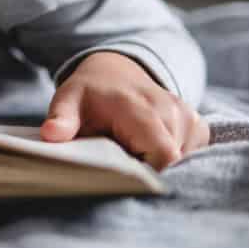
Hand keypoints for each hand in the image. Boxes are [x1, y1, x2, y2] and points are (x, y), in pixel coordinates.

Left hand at [40, 51, 209, 169]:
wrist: (115, 71)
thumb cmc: (90, 93)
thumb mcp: (68, 100)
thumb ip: (62, 119)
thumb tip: (51, 135)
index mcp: (141, 108)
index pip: (163, 155)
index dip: (148, 173)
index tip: (124, 176)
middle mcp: (172, 110)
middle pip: (174, 163)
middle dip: (150, 170)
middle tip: (123, 162)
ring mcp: (188, 116)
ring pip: (184, 160)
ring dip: (159, 164)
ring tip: (133, 150)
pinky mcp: (197, 124)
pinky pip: (192, 153)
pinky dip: (174, 158)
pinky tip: (149, 147)